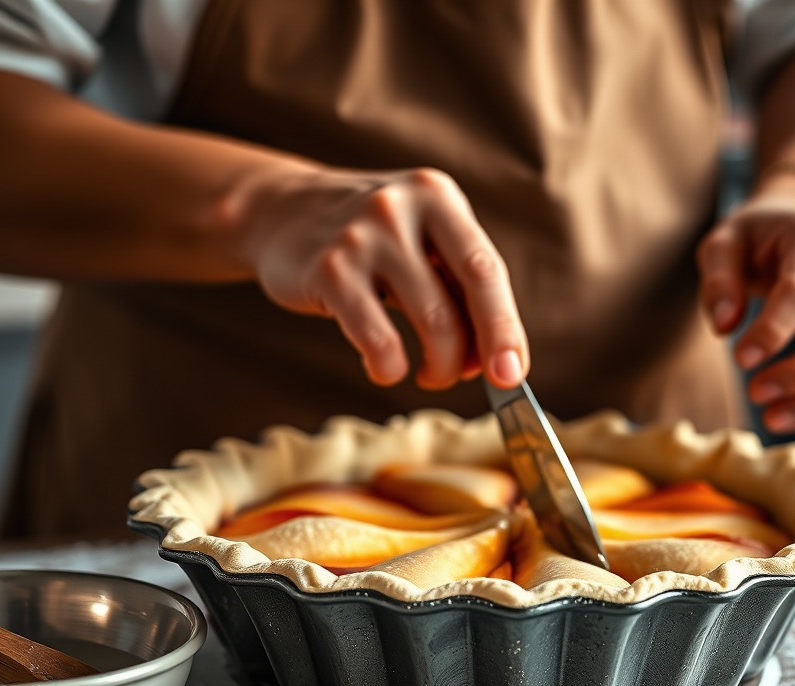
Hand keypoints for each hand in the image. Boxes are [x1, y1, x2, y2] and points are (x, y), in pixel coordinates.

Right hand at [241, 164, 528, 390]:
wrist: (280, 211)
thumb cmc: (370, 240)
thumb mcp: (420, 237)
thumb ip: (458, 285)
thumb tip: (495, 359)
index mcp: (438, 197)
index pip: (487, 271)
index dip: (506, 329)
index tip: (514, 374)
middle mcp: (402, 209)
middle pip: (462, 302)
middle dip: (475, 355)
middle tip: (468, 379)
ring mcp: (363, 238)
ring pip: (429, 324)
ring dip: (437, 367)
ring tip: (429, 374)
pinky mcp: (328, 271)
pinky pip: (378, 340)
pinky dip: (389, 367)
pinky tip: (384, 367)